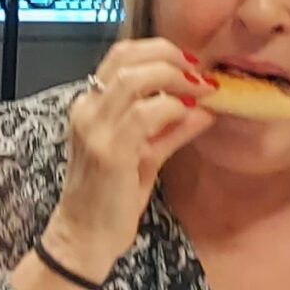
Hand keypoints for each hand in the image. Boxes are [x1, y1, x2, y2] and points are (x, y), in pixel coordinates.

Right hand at [46, 40, 218, 279]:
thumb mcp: (145, 157)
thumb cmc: (110, 200)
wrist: (83, 239)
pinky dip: (173, 109)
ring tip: (200, 91)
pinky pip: (145, 114)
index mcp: (90, 106)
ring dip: (175, 78)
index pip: (122, 55)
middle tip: (199, 74)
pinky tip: (190, 116)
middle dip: (170, 56)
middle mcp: (87, 110)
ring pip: (135, 78)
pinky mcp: (108, 152)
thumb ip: (171, 130)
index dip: (160, 51)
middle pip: (127, 55)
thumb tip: (205, 108)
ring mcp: (94, 129)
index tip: (191, 66)